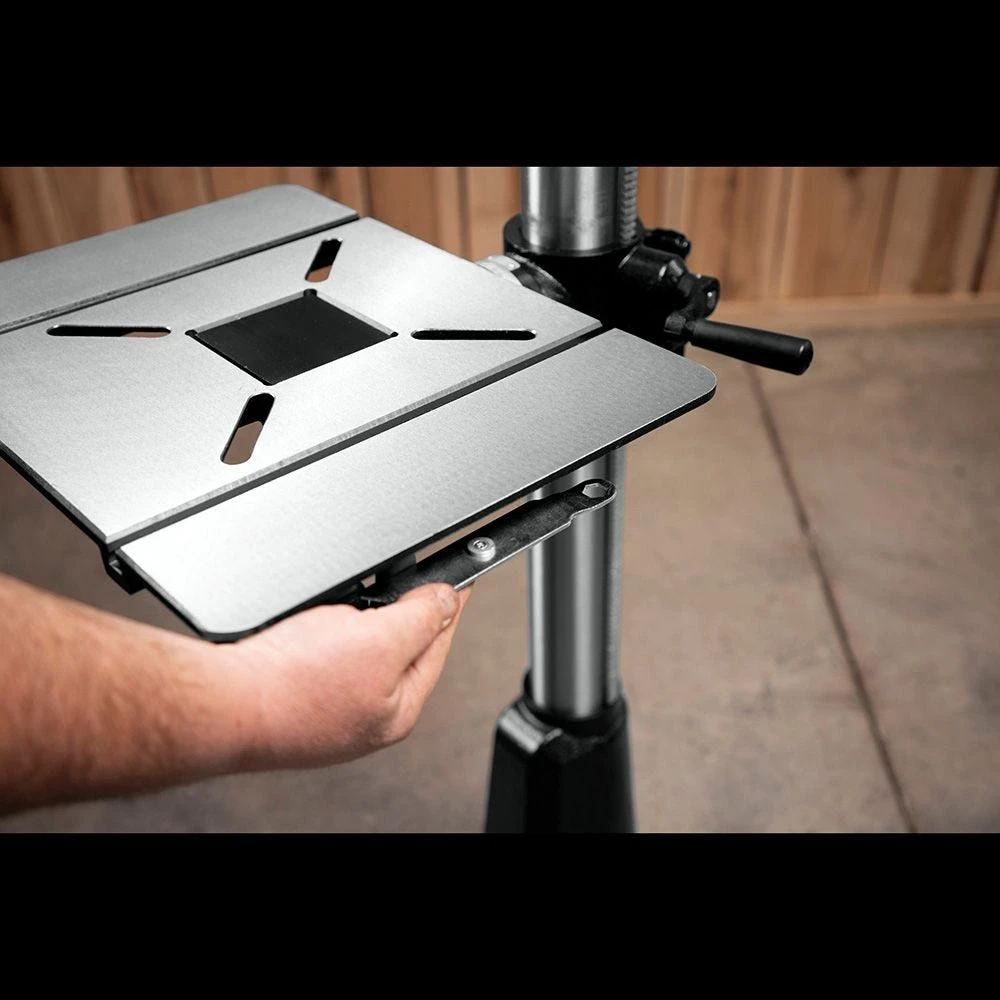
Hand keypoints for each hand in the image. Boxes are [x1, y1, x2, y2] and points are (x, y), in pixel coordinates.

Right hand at [225, 583, 472, 770]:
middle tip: (401, 577)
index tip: (457, 577)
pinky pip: (325, 648)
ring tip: (351, 599)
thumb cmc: (292, 685)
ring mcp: (330, 703)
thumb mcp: (380, 640)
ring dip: (359, 615)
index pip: (438, 642)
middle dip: (399, 607)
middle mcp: (367, 712)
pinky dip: (327, 627)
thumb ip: (422, 617)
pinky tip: (315, 620)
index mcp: (399, 708)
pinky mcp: (297, 689)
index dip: (448, 603)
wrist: (222, 700)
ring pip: (360, 643)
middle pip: (400, 643)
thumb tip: (447, 599)